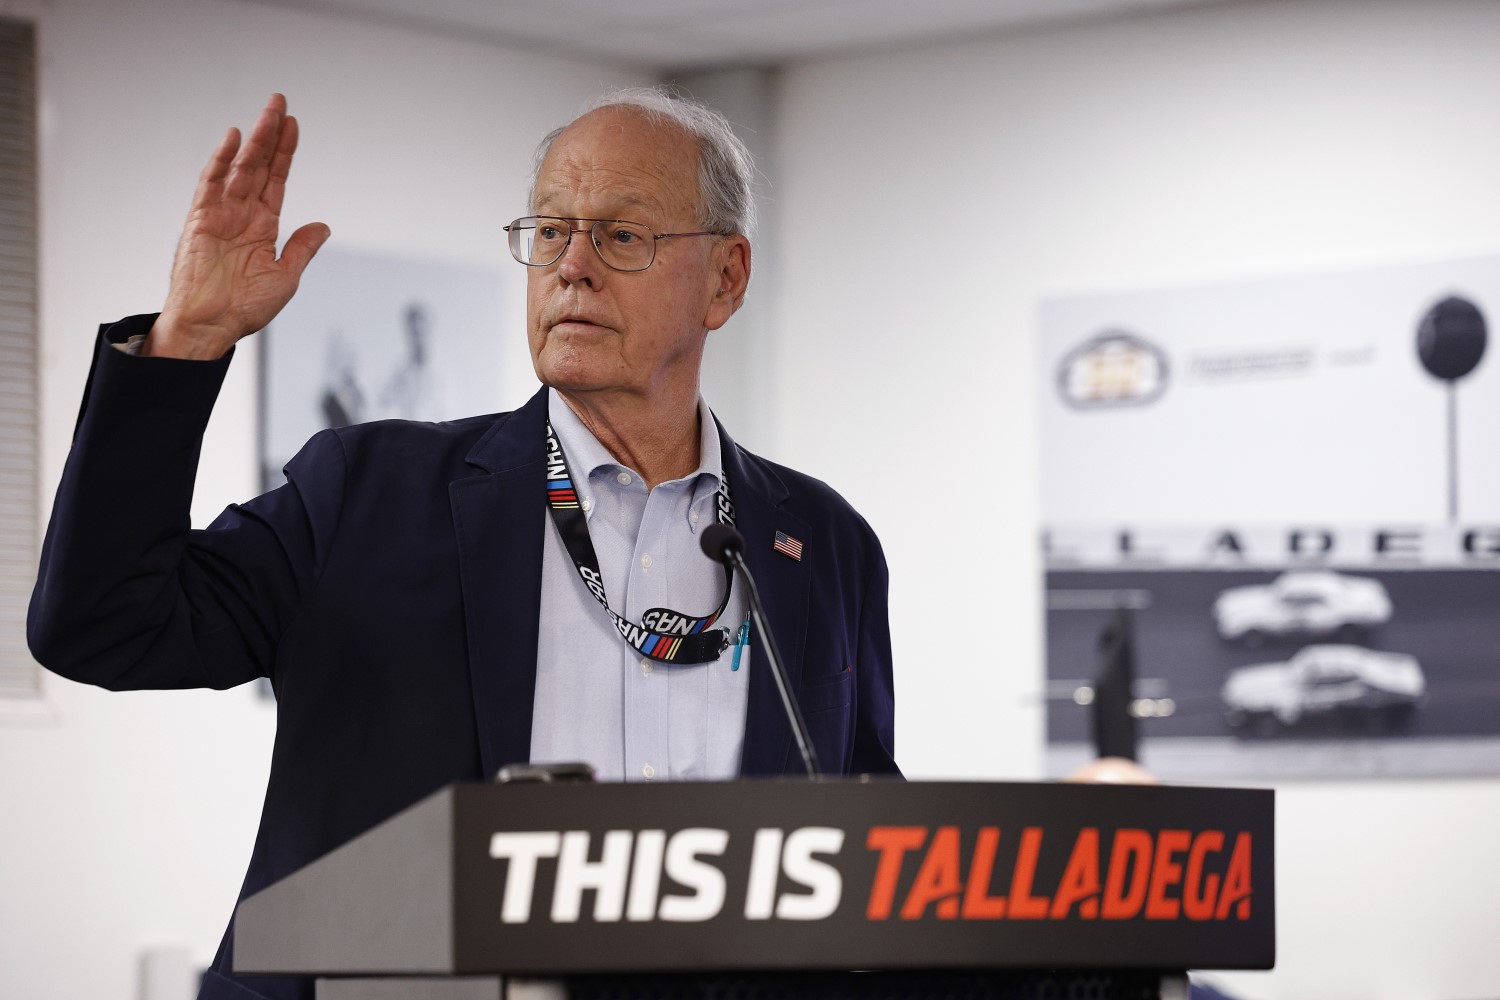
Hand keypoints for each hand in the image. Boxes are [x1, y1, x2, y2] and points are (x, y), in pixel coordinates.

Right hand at [145, 94, 329, 359]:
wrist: (211, 326)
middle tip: (280, 102)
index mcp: (263, 227)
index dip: (285, 153)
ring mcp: (220, 214)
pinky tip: (233, 139)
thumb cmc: (243, 308)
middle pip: (259, 165)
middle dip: (270, 134)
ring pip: (240, 167)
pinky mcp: (200, 219)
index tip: (294, 126)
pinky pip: (210, 184)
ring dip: (254, 139)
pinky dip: (221, 161)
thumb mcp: (285, 277)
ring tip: (268, 112)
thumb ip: (302, 249)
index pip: (276, 180)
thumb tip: (323, 227)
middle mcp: (242, 214)